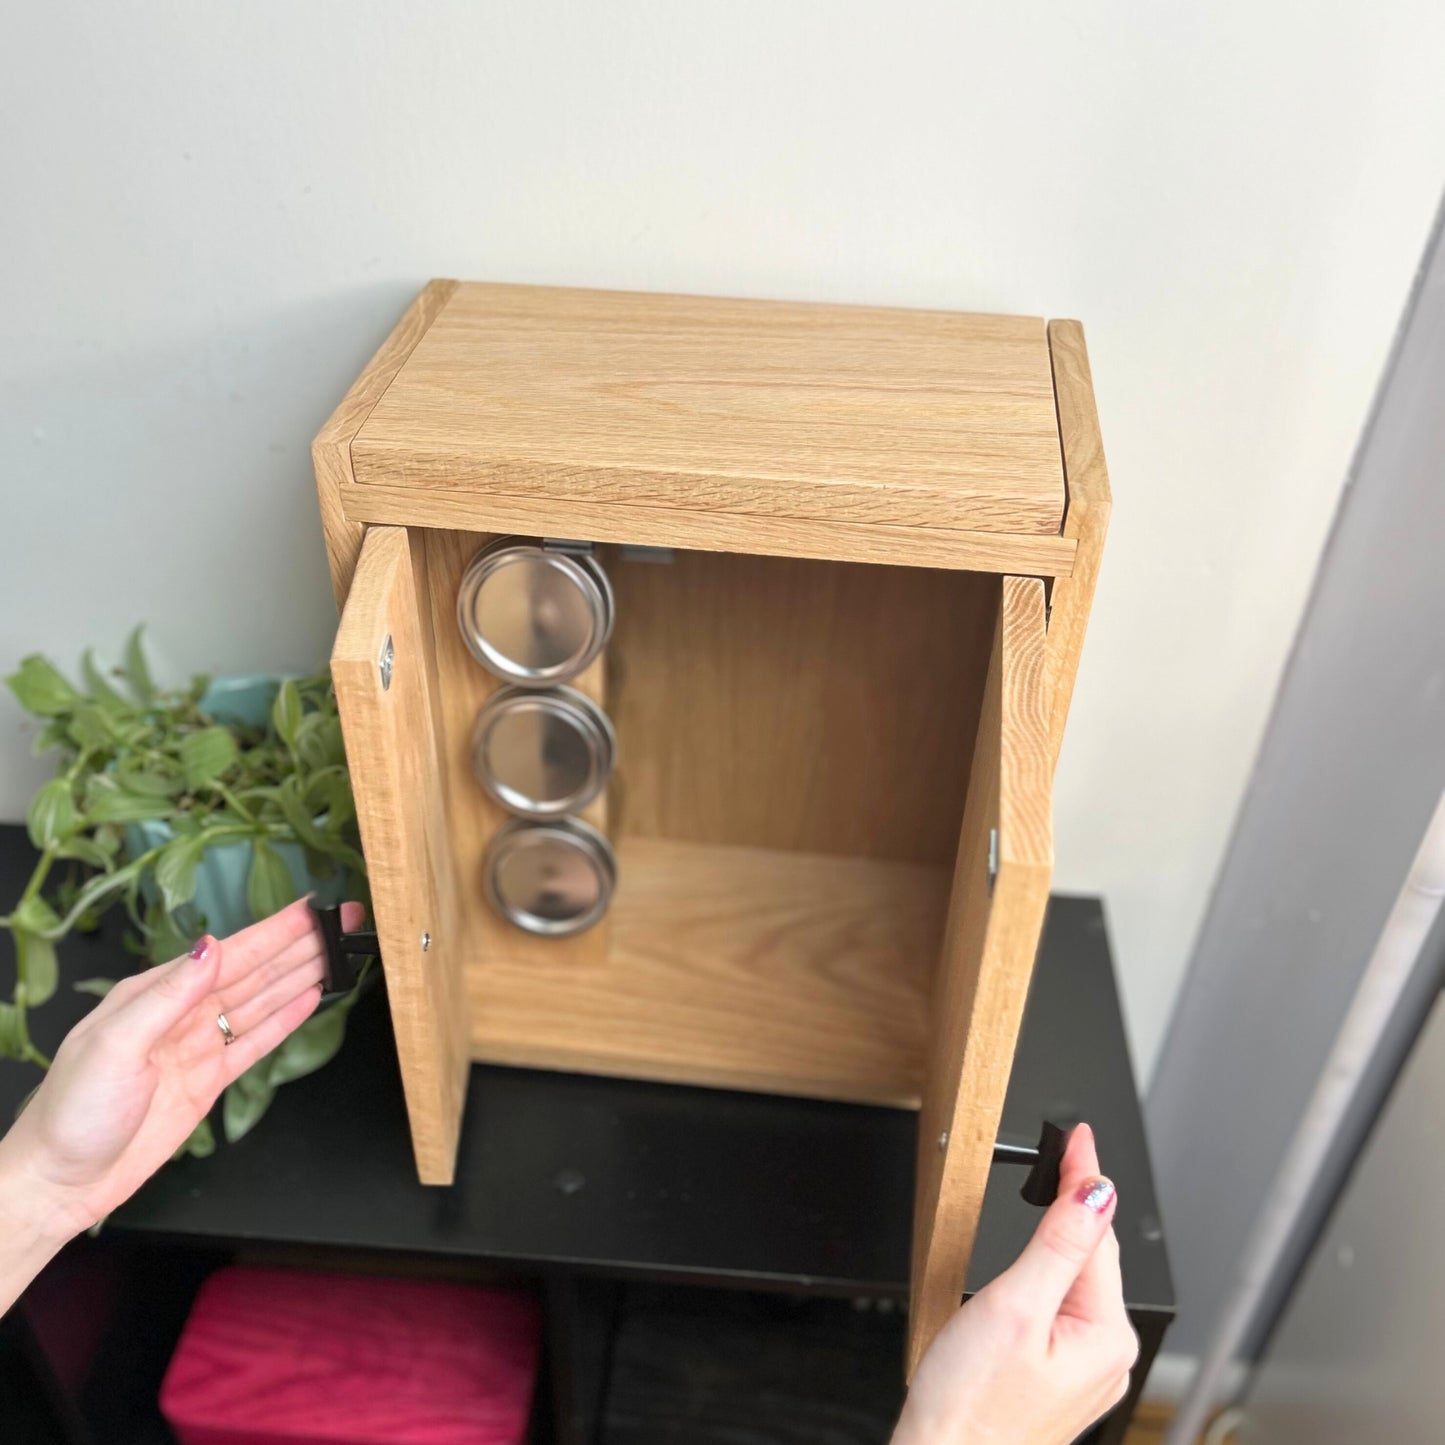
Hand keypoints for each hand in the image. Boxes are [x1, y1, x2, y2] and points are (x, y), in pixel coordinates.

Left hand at [0, 898, 361, 1309]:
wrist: (61, 1181)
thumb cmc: (73, 1112)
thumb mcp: (114, 1045)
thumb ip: (168, 996)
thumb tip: (211, 946)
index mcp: (156, 993)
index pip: (230, 953)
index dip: (275, 931)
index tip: (314, 908)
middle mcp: (181, 1012)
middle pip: (254, 972)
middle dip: (300, 945)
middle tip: (344, 921)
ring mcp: (198, 1045)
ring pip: (261, 1000)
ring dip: (301, 974)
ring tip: (340, 951)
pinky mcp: (209, 1080)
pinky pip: (255, 1041)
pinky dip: (285, 1018)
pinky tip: (311, 997)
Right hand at [893, 1124, 1138, 1444]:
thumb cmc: (970, 1404)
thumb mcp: (1014, 1306)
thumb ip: (1058, 1243)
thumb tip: (1098, 1193)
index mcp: (1106, 1334)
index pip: (1098, 1230)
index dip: (1084, 1174)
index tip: (1079, 1133)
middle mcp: (1108, 1354)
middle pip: (1093, 1253)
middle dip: (1078, 1200)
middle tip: (1067, 1147)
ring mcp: (1085, 1368)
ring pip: (1079, 1279)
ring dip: (1066, 1234)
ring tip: (1059, 1186)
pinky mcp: (1060, 1375)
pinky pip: (1065, 1306)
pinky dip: (1053, 1270)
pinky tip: (1041, 1256)